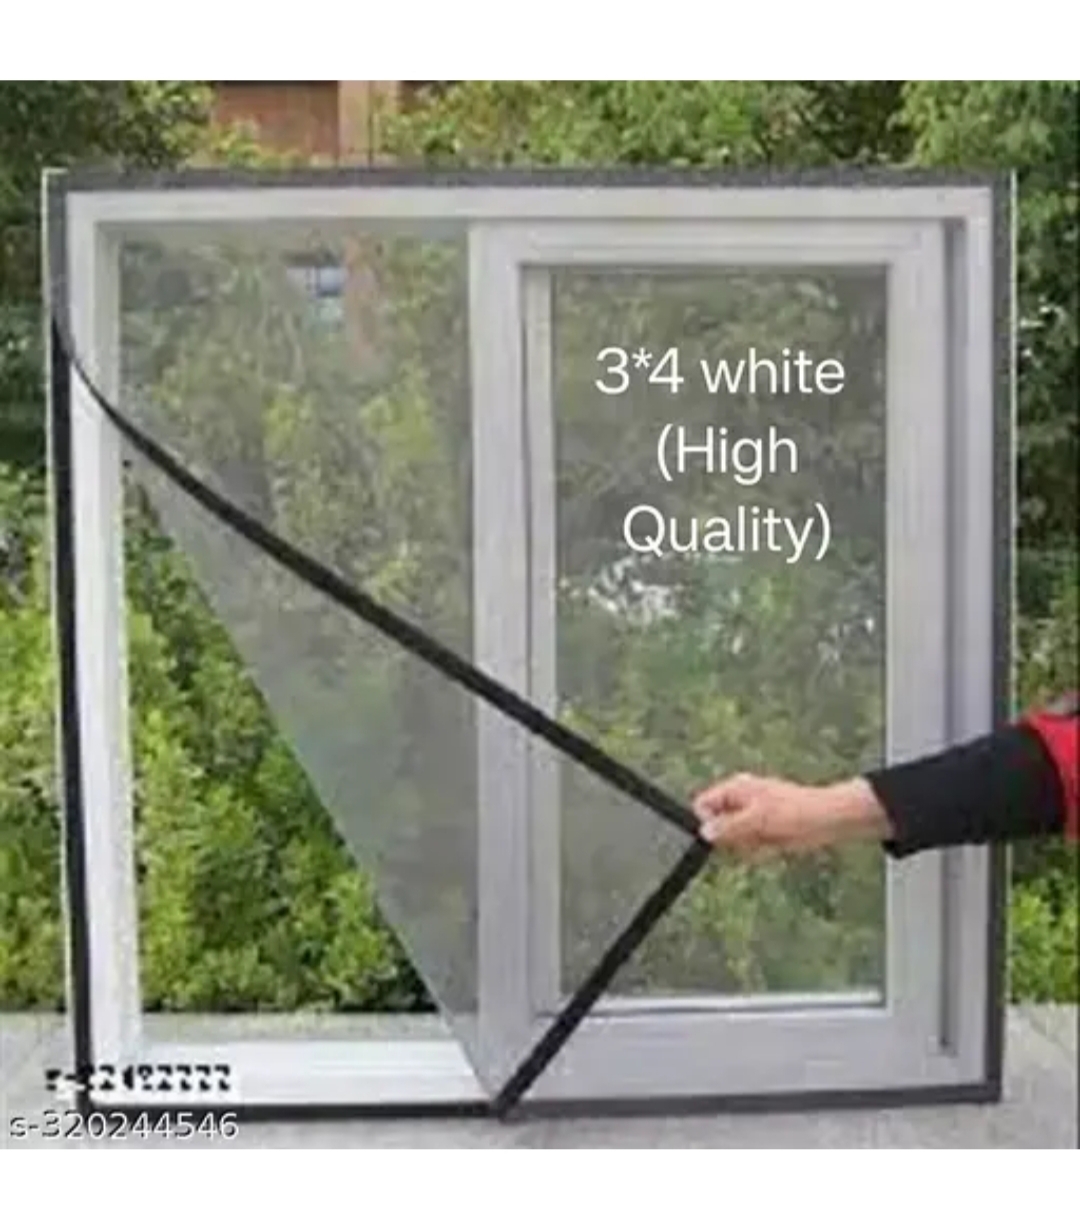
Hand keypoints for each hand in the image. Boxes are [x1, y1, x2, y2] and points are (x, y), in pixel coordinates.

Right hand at [691, 773, 891, 856]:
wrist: (830, 820)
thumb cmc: (797, 811)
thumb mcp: (758, 820)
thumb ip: (729, 826)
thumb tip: (705, 832)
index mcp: (735, 789)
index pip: (703, 806)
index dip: (707, 824)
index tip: (722, 837)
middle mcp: (739, 802)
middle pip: (717, 827)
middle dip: (732, 840)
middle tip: (752, 837)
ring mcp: (751, 818)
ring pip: (733, 841)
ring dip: (748, 847)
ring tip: (768, 841)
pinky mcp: (763, 832)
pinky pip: (750, 848)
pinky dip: (760, 851)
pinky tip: (774, 846)